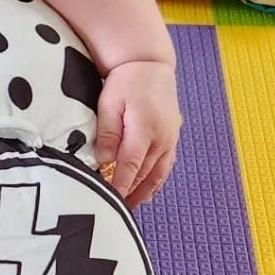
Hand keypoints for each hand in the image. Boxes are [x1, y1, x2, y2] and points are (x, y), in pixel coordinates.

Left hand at [94, 60, 179, 206]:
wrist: (150, 63)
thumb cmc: (127, 81)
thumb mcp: (109, 103)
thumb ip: (107, 133)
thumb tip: (103, 161)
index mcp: (143, 130)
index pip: (129, 168)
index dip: (119, 188)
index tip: (108, 202)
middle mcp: (160, 139)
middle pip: (143, 175)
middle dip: (129, 195)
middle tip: (113, 211)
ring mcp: (169, 139)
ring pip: (157, 174)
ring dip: (144, 193)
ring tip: (129, 208)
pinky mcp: (171, 138)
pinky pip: (165, 167)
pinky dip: (155, 182)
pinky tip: (147, 193)